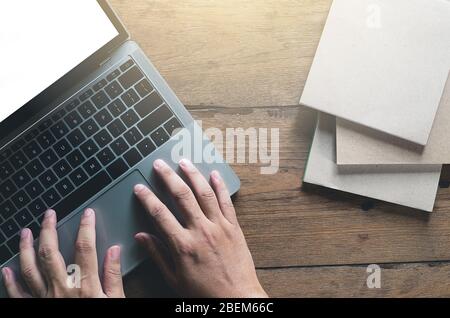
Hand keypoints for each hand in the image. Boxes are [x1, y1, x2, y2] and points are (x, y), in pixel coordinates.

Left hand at [2, 209, 124, 297]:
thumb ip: (114, 276)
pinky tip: (6, 269)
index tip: (87, 214)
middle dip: (49, 229)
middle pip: (50, 252)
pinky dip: (9, 282)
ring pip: (30, 268)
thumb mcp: (116, 301)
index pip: (84, 247)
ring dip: (25, 248)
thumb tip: (115, 251)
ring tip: (25, 232)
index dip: (86, 227)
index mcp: (84, 285)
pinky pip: (17, 295)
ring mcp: (44, 299)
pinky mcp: (34, 309)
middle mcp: (61, 289)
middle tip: (49, 214)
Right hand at [134, 159, 267, 297]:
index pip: (160, 213)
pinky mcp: (234, 227)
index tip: (139, 188)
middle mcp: (201, 231)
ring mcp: (219, 226)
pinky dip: (220, 186)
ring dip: (193, 175)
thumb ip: (157, 254)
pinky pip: (226, 201)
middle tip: (159, 164)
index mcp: (183, 245)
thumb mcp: (174, 278)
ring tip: (184, 162)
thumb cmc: (204, 291)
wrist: (236, 298)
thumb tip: (141, 237)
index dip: (147, 198)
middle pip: (182, 196)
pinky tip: (214, 175)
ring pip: (205, 193)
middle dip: (168, 177)